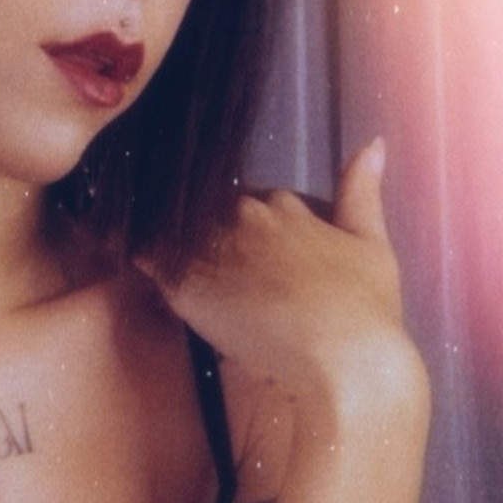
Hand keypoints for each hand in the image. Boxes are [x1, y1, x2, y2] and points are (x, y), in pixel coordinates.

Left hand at [143, 140, 423, 413]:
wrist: (346, 359)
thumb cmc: (367, 310)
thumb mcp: (373, 243)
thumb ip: (363, 191)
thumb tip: (374, 143)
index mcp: (283, 206)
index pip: (244, 200)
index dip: (237, 225)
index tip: (238, 248)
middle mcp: (245, 217)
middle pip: (204, 211)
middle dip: (199, 232)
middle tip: (201, 264)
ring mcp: (215, 249)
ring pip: (172, 230)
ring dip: (163, 238)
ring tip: (152, 253)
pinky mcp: (188, 286)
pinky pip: (146, 258)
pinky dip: (137, 254)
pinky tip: (128, 257)